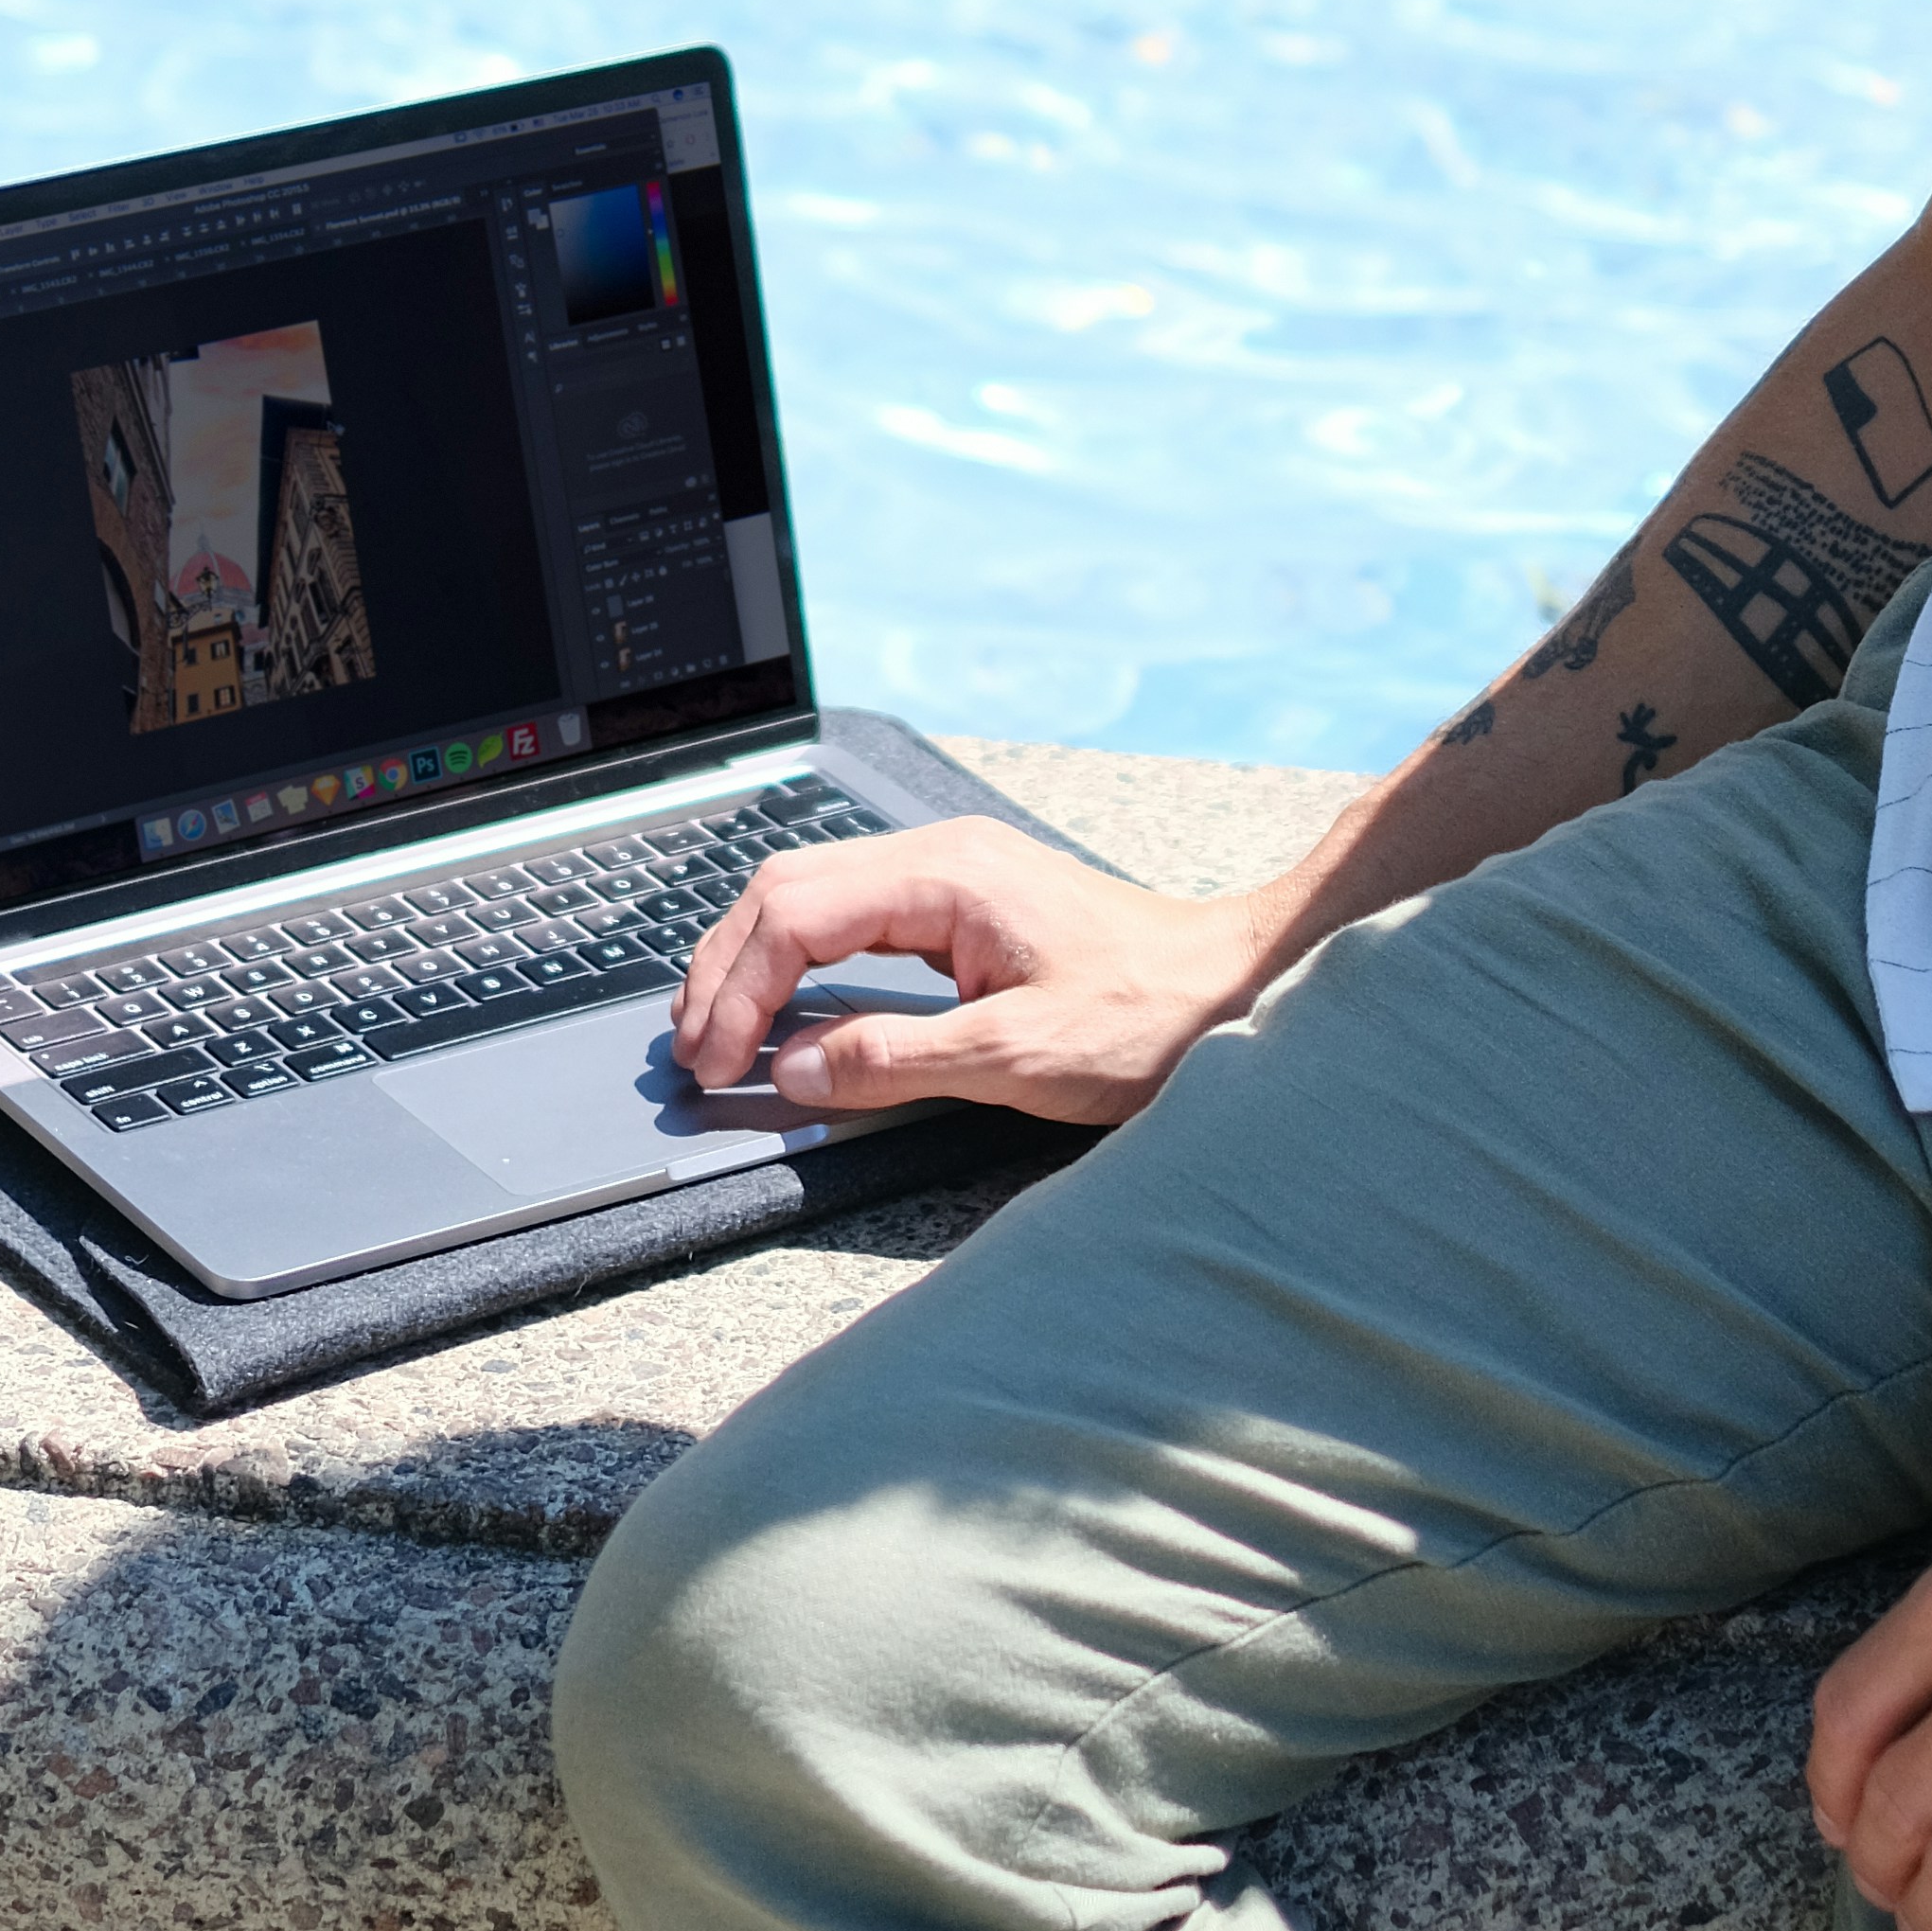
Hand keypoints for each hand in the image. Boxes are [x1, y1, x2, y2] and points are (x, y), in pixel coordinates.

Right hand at [671, 817, 1263, 1129]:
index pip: (797, 915)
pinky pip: (852, 918)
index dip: (740, 990)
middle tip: (695, 1054)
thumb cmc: (1152, 1017)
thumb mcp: (1019, 1057)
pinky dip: (801, 962)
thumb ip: (896, 1061)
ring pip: (812, 898)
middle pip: (787, 891)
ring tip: (720, 1034)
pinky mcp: (963, 907)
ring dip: (756, 963)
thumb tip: (794, 1071)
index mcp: (946, 877)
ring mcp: (951, 877)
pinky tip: (786, 1008)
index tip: (717, 1062)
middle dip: (726, 970)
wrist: (1237, 987)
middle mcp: (940, 859)